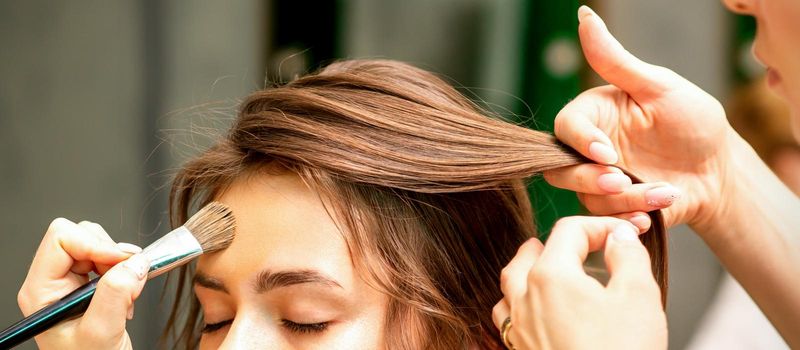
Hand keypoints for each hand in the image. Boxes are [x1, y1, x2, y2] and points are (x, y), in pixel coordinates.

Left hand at [17, 218, 149, 349]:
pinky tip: (125, 297)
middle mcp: (52, 282)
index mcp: (41, 290)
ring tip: (125, 292)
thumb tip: (135, 263)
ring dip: (119, 263)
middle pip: (80, 236)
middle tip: (127, 276)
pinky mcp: (89, 285)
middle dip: (110, 252)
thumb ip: (116, 294)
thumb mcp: (102, 332)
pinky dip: (125, 271)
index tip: (122, 260)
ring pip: (97, 244)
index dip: (95, 243)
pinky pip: (109, 259)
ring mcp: (70, 283)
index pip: (61, 239)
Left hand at [492, 216, 666, 349]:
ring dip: (529, 272)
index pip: (568, 231)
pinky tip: (538, 311)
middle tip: (581, 245)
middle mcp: (525, 298)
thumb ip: (627, 255)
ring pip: (511, 286)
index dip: (598, 226)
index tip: (622, 235)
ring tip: (552, 271)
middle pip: (528, 254)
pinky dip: (520, 304)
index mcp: (550, 275)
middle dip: (555, 244)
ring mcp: (518, 328)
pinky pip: (508, 318)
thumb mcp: (638, 295)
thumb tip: (618, 236)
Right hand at [543, 6, 737, 232]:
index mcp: (594, 116)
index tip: (608, 153)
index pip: (566, 127)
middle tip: (624, 182)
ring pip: (584, 196)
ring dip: (622, 201)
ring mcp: (597, 181)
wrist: (719, 172)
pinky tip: (655, 212)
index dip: (581, 142)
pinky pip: (604, 219)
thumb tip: (584, 15)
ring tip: (663, 194)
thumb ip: (615, 60)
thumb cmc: (693, 122)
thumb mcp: (658, 87)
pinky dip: (629, 219)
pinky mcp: (612, 209)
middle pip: (560, 168)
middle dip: (590, 179)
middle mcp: (588, 150)